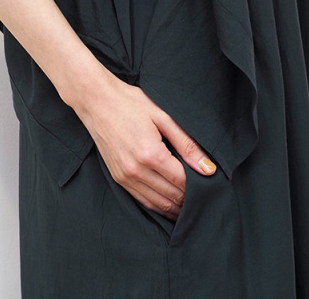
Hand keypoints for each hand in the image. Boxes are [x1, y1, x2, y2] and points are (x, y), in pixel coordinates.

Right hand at [71, 71, 216, 221]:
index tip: (211, 184)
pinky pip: (142, 200)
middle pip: (171, 197)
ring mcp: (124, 177)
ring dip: (176, 207)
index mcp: (150, 154)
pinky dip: (159, 205)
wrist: (97, 101)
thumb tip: (208, 169)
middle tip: (205, 196)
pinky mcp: (118, 178)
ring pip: (157, 204)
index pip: (182, 182)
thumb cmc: (130, 103)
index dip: (199, 186)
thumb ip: (187, 144)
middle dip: (190, 199)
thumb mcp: (163, 117)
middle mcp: (136, 170)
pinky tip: (170, 203)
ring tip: (191, 204)